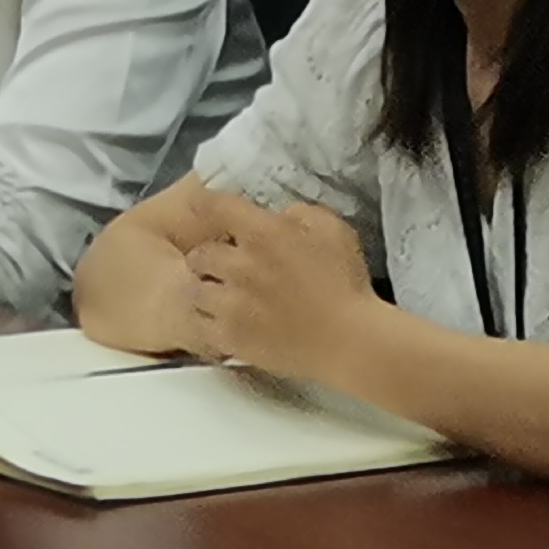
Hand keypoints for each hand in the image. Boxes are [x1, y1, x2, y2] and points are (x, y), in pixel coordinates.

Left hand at [176, 196, 383, 383]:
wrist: (353, 342)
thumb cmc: (347, 283)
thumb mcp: (331, 229)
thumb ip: (298, 213)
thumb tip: (276, 215)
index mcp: (261, 233)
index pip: (211, 205)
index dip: (203, 205)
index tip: (207, 212)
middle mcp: (238, 265)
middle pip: (197, 253)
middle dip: (209, 256)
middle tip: (225, 265)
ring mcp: (231, 304)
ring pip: (194, 289)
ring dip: (206, 288)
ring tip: (222, 294)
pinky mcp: (232, 338)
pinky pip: (202, 324)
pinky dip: (209, 320)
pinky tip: (226, 320)